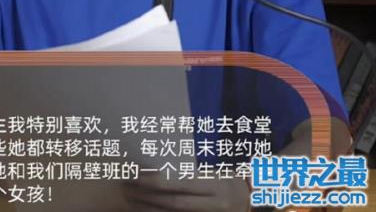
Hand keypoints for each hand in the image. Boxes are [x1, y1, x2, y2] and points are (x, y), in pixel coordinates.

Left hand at [122, 174, 249, 211]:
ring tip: (131, 202)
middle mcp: (217, 204)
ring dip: (150, 209)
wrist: (252, 199)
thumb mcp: (209, 174)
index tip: (135, 176)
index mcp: (216, 184)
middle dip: (148, 197)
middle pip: (175, 203)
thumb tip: (150, 171)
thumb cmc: (223, 180)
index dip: (155, 181)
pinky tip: (146, 211)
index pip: (180, 183)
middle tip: (127, 190)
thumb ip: (185, 174)